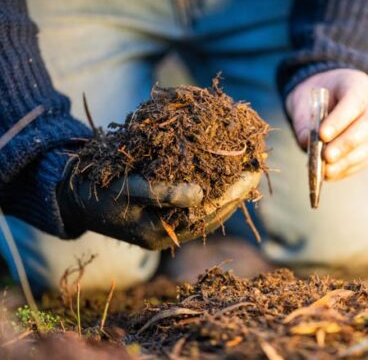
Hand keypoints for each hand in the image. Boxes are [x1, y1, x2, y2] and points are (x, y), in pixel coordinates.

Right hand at [57, 159, 260, 249]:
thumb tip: (200, 194)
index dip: (231, 195)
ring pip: (207, 209)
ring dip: (227, 190)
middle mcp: (168, 233)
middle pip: (213, 214)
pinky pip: (195, 202)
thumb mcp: (125, 190)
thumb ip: (160, 192)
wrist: (74, 196)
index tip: (252, 175)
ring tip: (247, 169)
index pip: (206, 215)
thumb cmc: (96, 192)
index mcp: (159, 234)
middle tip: (258, 168)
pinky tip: (223, 174)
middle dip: (236, 192)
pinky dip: (211, 187)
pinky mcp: (163, 212)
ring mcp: (166, 224)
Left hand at [286, 69, 367, 180]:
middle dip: (347, 143)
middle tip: (326, 157)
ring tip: (326, 171)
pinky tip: (331, 174)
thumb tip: (308, 144)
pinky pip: (366, 159)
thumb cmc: (314, 98)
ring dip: (347, 160)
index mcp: (358, 84)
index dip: (340, 119)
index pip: (355, 100)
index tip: (322, 135)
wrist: (326, 99)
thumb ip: (305, 121)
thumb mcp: (303, 101)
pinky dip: (348, 168)